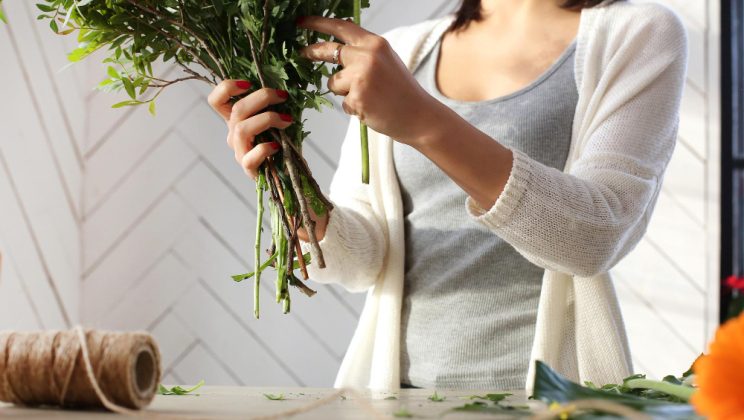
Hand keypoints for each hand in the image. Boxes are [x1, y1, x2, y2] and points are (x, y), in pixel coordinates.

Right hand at [207, 80, 293, 179]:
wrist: (288, 171)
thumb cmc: (281, 140)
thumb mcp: (275, 118)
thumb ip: (273, 104)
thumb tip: (285, 85)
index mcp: (235, 119)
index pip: (216, 100)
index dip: (226, 88)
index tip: (248, 83)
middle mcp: (233, 134)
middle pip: (237, 110)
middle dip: (262, 97)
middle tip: (283, 96)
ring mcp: (239, 151)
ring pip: (242, 129)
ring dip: (267, 119)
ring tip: (287, 120)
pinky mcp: (249, 168)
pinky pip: (250, 157)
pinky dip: (264, 149)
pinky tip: (277, 146)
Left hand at [298, 16, 445, 146]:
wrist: (419, 116)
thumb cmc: (402, 92)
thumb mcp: (386, 61)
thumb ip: (365, 52)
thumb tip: (339, 47)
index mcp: (375, 44)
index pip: (341, 27)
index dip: (319, 23)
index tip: (302, 22)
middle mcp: (366, 56)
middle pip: (328, 50)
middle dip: (312, 52)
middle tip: (301, 53)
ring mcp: (360, 77)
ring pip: (333, 82)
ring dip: (343, 92)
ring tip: (368, 97)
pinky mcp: (356, 98)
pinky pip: (343, 103)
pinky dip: (354, 108)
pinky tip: (371, 109)